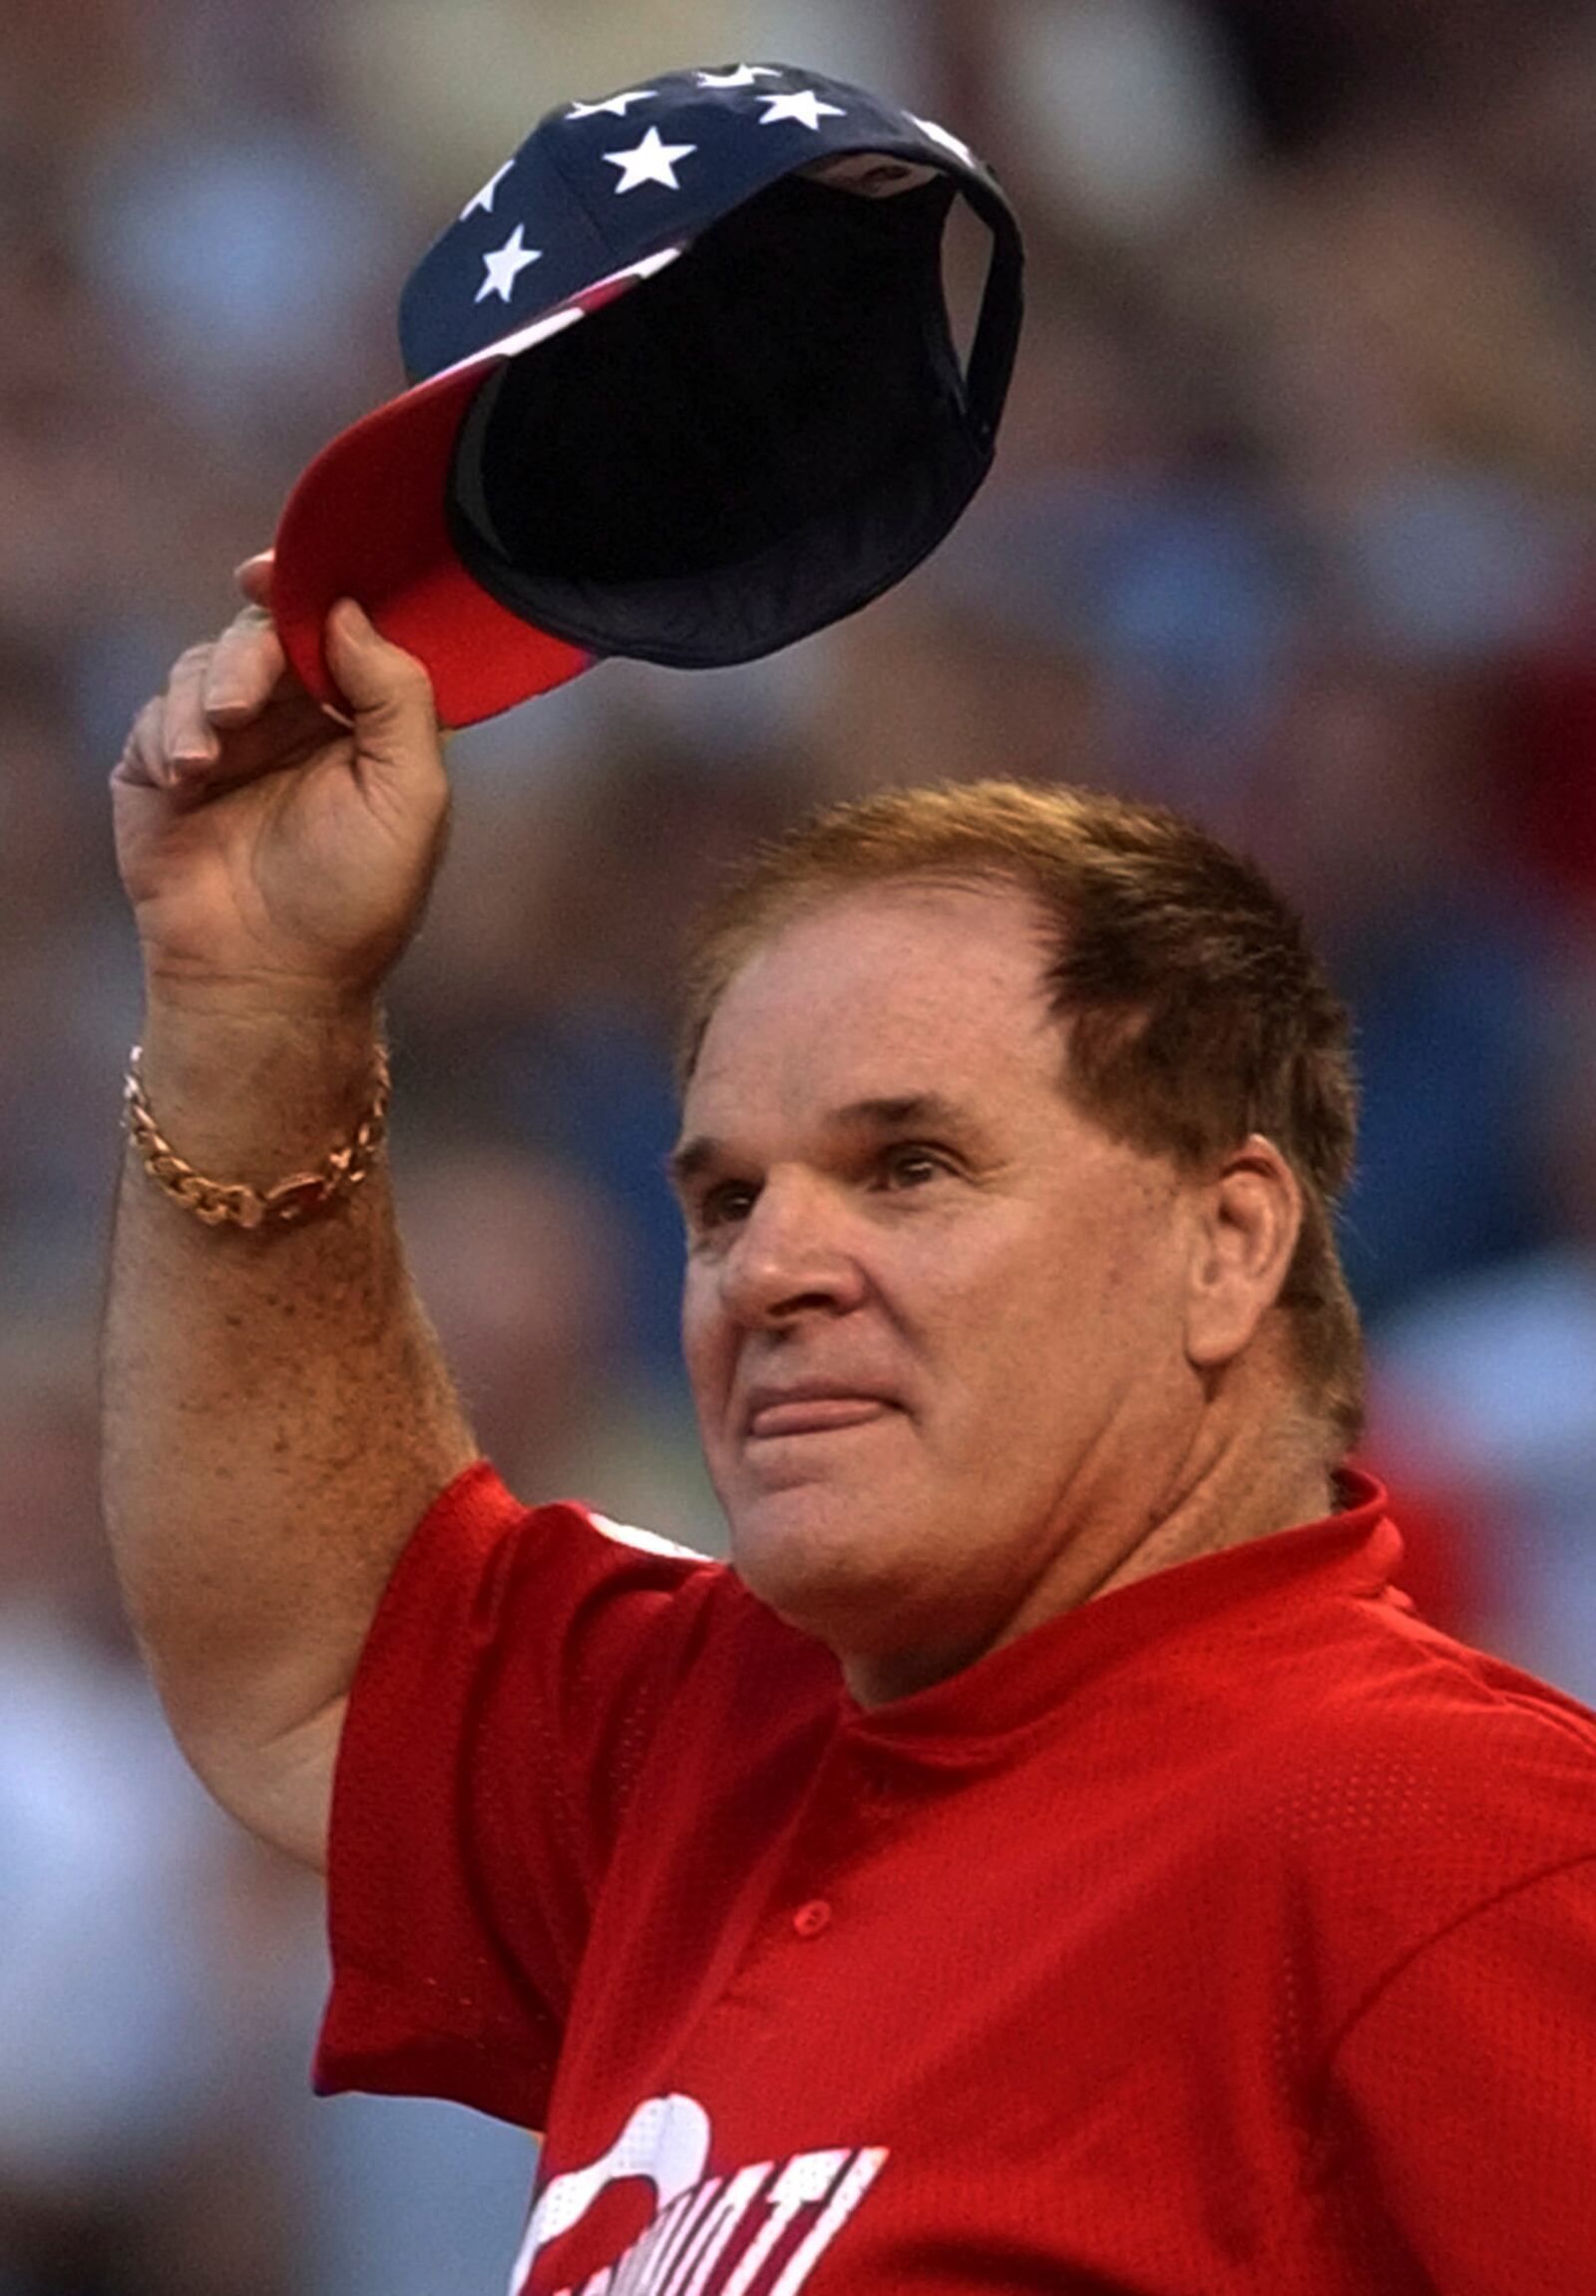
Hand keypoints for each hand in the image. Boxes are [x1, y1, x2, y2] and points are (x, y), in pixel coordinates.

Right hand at [112, 555, 451, 1015]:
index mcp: (360, 719)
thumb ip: (398, 695)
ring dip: (205, 695)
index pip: (336, 628)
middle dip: (249, 650)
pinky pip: (156, 717)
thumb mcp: (412, 794)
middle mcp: (295, 722)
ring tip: (213, 753)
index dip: (309, 588)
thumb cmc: (356, 898)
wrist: (272, 979)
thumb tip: (350, 610)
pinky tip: (189, 775)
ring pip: (203, 665)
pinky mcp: (163, 772)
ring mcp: (227, 744)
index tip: (276, 571)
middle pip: (262, 634)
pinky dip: (169, 733)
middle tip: (244, 701)